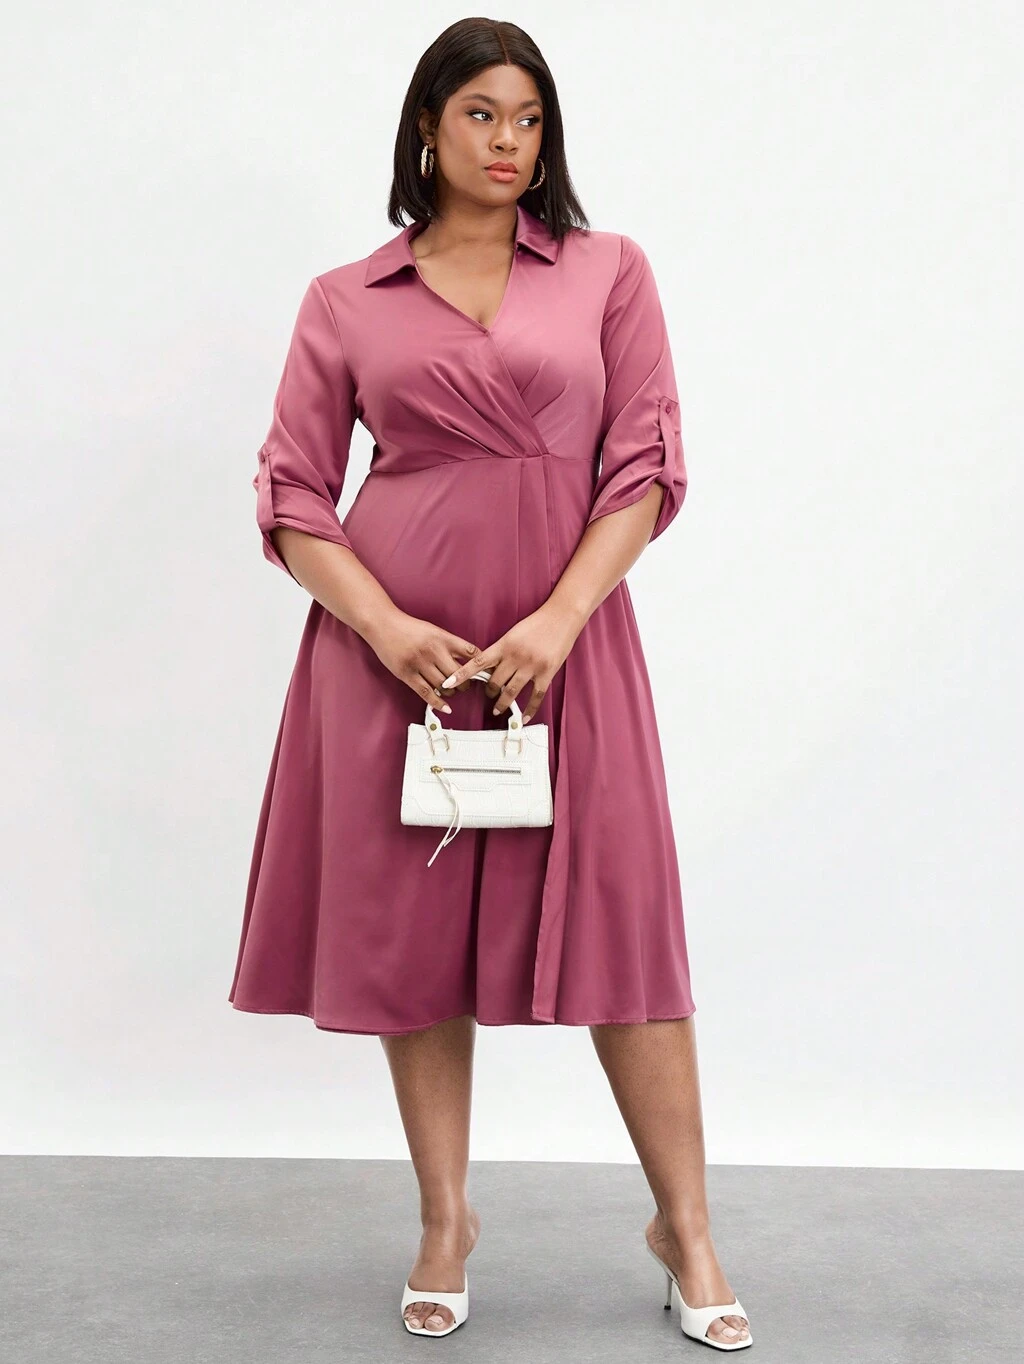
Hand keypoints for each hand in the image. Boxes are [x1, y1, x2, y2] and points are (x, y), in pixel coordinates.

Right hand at [363, 607, 478, 712]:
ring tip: (451, 690)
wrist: (383, 624)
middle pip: (458, 674)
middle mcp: (433, 650)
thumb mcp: (433, 630)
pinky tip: (446, 707)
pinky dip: (438, 702)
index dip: (480, 665)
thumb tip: (467, 660)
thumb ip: (449, 644)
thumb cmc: (408, 627)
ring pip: (444, 685)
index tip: (484, 672)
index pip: (470, 652)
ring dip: (451, 691)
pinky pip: (426, 692)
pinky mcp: (406, 674)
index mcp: (442, 637)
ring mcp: (419, 663)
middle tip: (465, 685)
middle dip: (465, 683)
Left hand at [439, 604, 584, 724]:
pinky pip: (535, 696)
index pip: (478, 662)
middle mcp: (515, 657)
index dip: (461, 674)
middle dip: (489, 690)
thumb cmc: (538, 622)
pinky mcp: (546, 673)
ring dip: (502, 703)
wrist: (561, 617)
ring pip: (511, 692)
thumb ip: (502, 649)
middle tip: (488, 694)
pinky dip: (529, 709)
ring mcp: (531, 666)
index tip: (448, 683)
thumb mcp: (514, 633)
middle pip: (494, 681)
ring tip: (497, 709)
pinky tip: (524, 717)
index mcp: (504, 645)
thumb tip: (490, 666)